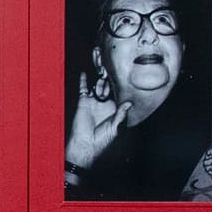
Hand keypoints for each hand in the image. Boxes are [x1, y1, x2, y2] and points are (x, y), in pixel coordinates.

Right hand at [64, 55, 124, 172]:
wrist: (85, 145)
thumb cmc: (102, 140)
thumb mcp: (115, 128)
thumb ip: (121, 115)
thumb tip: (128, 103)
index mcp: (114, 109)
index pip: (119, 94)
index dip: (122, 86)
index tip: (126, 75)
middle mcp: (105, 103)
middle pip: (108, 86)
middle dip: (111, 77)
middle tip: (113, 66)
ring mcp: (94, 101)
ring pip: (97, 85)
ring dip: (100, 77)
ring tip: (102, 66)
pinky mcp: (83, 102)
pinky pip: (83, 88)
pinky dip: (84, 81)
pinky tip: (85, 73)